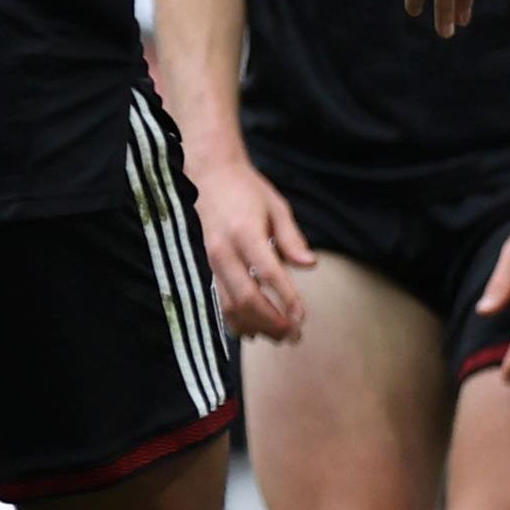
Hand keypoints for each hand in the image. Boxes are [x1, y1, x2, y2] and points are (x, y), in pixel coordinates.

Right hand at [190, 156, 315, 342]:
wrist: (206, 173)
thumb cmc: (246, 190)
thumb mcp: (276, 207)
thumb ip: (291, 238)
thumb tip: (310, 265)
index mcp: (244, 232)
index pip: (269, 274)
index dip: (287, 300)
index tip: (303, 318)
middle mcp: (222, 250)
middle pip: (246, 298)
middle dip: (272, 322)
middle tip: (293, 335)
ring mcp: (206, 260)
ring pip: (227, 306)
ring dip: (254, 326)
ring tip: (278, 336)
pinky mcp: (199, 266)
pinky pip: (215, 301)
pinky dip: (233, 320)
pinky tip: (252, 329)